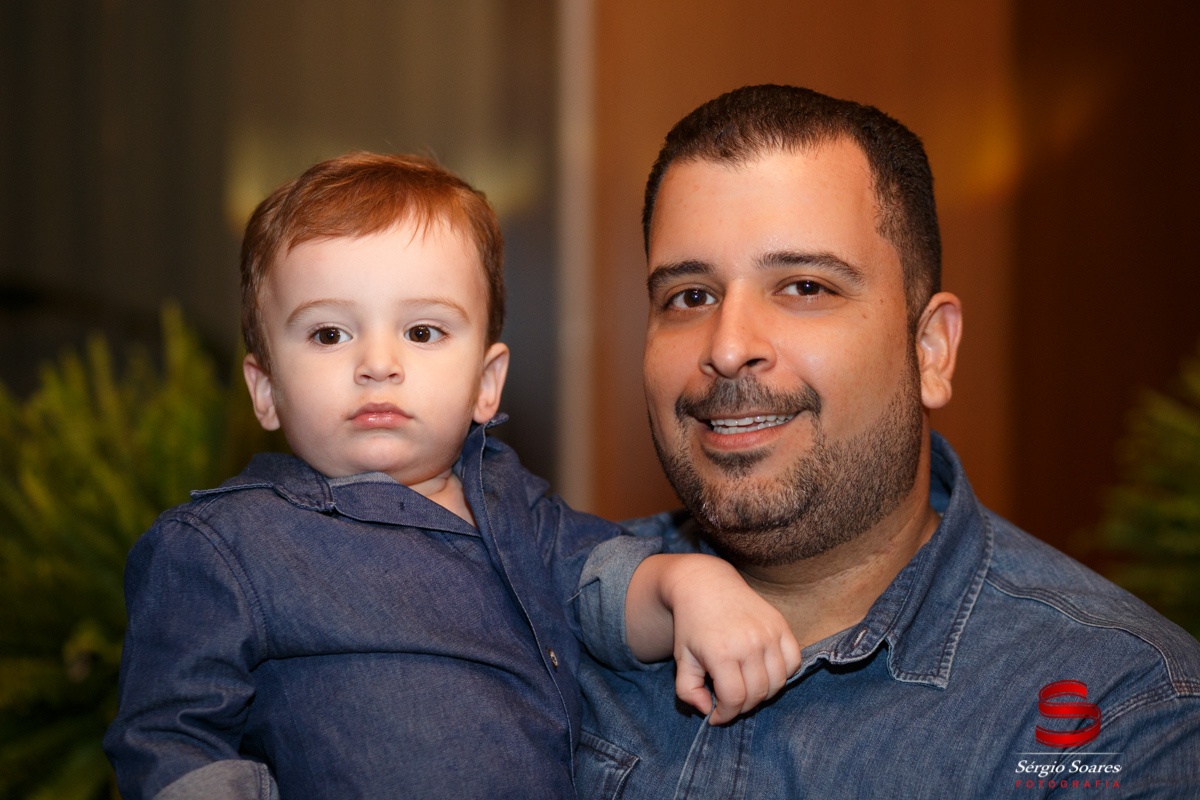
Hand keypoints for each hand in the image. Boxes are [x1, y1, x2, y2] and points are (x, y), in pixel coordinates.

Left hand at [660, 555, 801, 724]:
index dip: (725, 715)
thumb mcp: (681, 658)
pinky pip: (793, 661)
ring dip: (764, 694)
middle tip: (730, 701)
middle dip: (742, 707)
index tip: (716, 715)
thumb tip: (707, 710)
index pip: (734, 699)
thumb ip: (687, 690)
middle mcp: (749, 643)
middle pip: (758, 694)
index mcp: (721, 653)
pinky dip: (784, 674)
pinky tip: (765, 672)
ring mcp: (768, 633)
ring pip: (778, 682)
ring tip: (746, 688)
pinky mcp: (781, 624)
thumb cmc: (691, 624)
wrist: (706, 584)